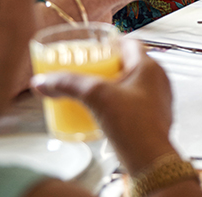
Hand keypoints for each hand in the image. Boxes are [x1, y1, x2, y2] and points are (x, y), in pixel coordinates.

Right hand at [31, 38, 174, 173]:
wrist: (150, 160)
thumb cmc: (135, 125)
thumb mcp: (96, 96)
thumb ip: (68, 85)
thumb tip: (42, 81)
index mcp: (150, 67)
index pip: (130, 43)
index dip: (110, 42)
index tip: (94, 46)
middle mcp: (158, 81)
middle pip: (128, 65)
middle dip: (107, 67)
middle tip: (88, 71)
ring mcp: (158, 101)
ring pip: (131, 86)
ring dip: (112, 87)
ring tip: (92, 93)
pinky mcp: (153, 119)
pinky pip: (134, 105)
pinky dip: (118, 105)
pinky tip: (102, 114)